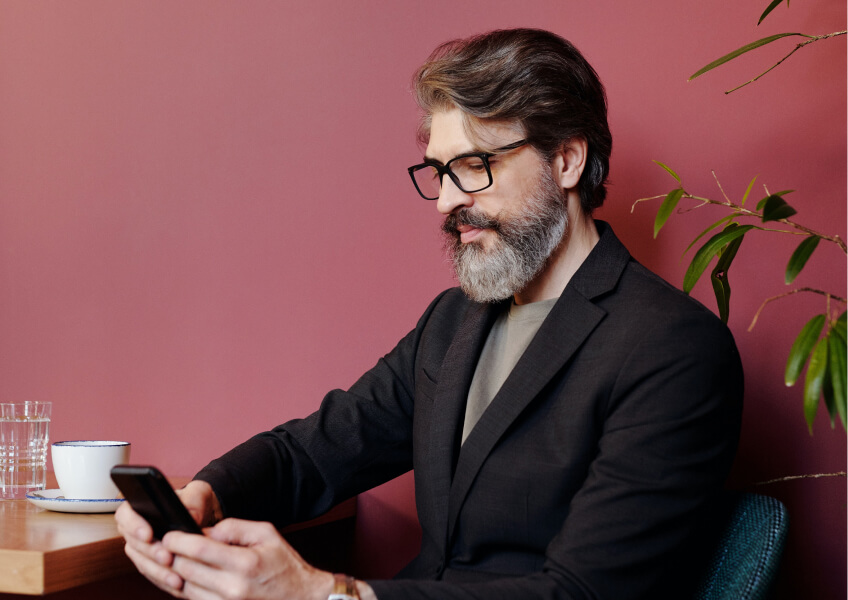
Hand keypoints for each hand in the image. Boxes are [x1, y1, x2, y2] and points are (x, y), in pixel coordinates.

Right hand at [115, 480, 222, 595]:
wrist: (206, 519)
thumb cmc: (196, 502)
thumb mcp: (199, 493)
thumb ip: (193, 500)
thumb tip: (190, 517)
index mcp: (139, 506)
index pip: (125, 514)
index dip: (133, 525)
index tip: (147, 534)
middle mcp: (136, 530)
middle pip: (134, 544)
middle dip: (151, 553)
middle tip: (167, 558)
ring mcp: (142, 550)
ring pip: (143, 563)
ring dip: (158, 572)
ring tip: (176, 577)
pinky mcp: (152, 565)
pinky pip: (153, 575)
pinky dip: (165, 580)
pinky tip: (178, 584)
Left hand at [163, 518, 333, 599]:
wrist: (301, 598)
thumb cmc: (285, 564)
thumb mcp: (266, 534)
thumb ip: (234, 528)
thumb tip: (205, 531)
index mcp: (245, 563)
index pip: (199, 550)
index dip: (178, 541)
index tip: (168, 534)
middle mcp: (233, 588)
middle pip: (186, 570)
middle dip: (172, 556)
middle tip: (165, 545)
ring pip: (185, 589)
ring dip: (177, 573)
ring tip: (175, 559)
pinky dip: (188, 587)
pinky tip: (190, 575)